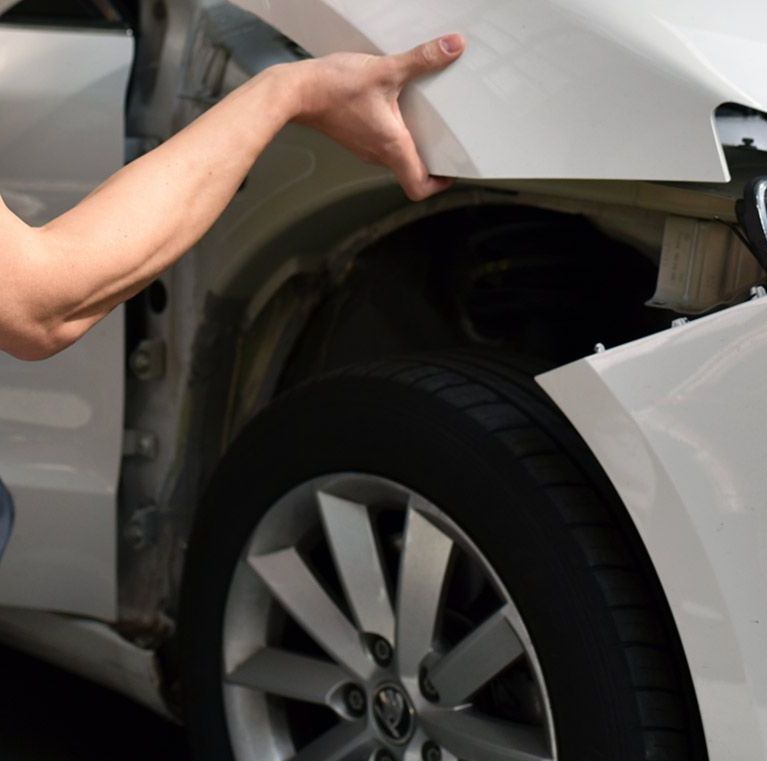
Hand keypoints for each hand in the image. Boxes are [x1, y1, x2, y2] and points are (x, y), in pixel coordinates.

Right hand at [286, 35, 465, 200]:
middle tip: (446, 146)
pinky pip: (382, 145)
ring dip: (412, 147)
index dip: (439, 185)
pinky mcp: (356, 138)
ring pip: (397, 159)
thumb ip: (421, 59)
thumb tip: (451, 47)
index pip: (419, 187)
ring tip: (426, 126)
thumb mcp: (385, 70)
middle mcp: (379, 154)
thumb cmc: (333, 89)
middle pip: (411, 173)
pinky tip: (396, 112)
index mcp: (392, 147)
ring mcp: (366, 149)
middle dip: (431, 163)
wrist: (297, 92)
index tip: (451, 173)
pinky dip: (395, 135)